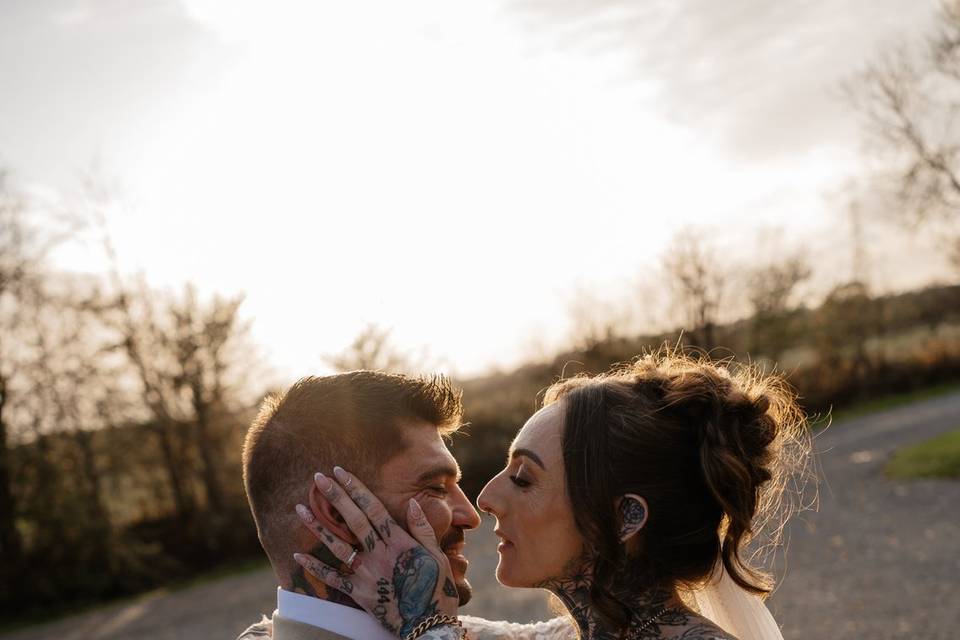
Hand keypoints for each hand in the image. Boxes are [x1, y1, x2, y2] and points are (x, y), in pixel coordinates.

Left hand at [293, 467, 459, 637]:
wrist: (428, 626)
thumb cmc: (436, 589)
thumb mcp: (437, 556)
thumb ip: (423, 529)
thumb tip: (412, 503)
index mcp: (399, 542)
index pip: (374, 509)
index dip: (356, 489)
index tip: (342, 472)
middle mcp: (380, 555)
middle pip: (354, 520)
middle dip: (336, 496)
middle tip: (319, 478)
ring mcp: (367, 574)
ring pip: (338, 545)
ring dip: (318, 526)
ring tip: (300, 508)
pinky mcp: (359, 593)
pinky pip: (333, 579)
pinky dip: (315, 567)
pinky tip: (298, 555)